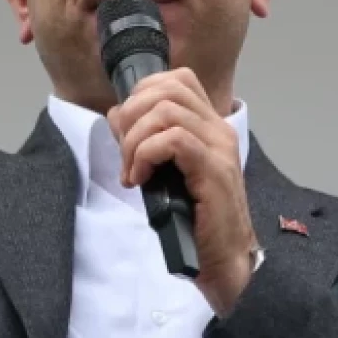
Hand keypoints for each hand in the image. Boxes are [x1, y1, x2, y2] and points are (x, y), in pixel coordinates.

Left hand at [107, 68, 257, 315]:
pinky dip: (146, 154)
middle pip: (168, 88)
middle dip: (133, 115)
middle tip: (125, 152)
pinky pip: (174, 140)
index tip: (127, 128)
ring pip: (167, 112)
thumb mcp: (162, 169)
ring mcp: (219, 147)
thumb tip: (117, 114)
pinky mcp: (214, 169)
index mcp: (208, 124)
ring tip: (131, 170)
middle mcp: (218, 128)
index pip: (177, 80)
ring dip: (135, 140)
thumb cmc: (192, 217)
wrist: (221, 257)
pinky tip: (141, 179)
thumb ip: (143, 138)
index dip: (142, 93)